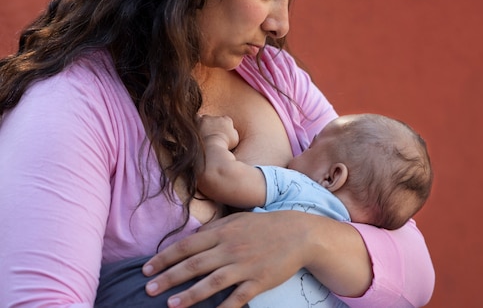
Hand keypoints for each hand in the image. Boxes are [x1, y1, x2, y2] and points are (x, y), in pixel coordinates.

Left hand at [142, 211, 314, 307]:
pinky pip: (237, 297)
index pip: (186, 246)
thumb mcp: (237, 220)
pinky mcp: (258, 281)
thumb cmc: (264, 226)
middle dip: (168, 277)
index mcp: (222, 232)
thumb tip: (191, 238)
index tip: (146, 269)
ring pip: (212, 282)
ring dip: (189, 295)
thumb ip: (213, 228)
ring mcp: (245, 265)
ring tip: (170, 304)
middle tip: (148, 289)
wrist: (298, 233)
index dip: (164, 258)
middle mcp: (230, 248)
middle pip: (193, 265)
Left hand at [196, 114, 238, 149]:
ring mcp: (209, 118)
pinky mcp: (200, 121)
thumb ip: (233, 132)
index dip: (223, 126)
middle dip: (215, 125)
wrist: (214, 145)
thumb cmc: (225, 144)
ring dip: (206, 123)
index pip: (226, 120)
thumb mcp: (235, 139)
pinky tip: (197, 126)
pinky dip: (197, 120)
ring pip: (207, 118)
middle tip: (212, 133)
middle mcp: (219, 117)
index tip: (221, 132)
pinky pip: (197, 117)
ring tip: (204, 131)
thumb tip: (232, 130)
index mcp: (228, 120)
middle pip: (216, 119)